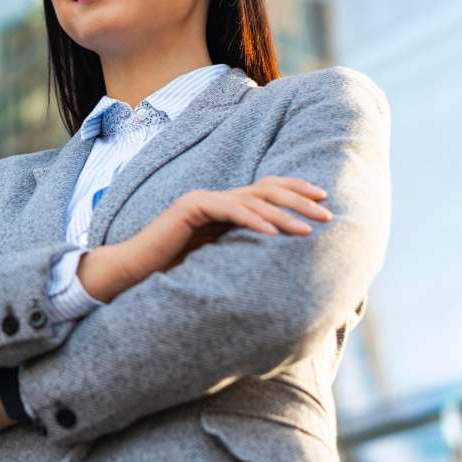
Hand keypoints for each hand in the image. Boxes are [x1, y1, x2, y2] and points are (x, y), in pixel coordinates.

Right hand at [116, 176, 333, 287]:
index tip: (324, 200)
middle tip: (327, 213)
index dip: (296, 190)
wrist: (134, 271)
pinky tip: (272, 232)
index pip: (267, 190)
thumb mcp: (220, 260)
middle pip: (266, 189)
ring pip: (252, 199)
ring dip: (283, 214)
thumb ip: (244, 251)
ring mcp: (203, 199)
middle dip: (300, 200)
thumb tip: (282, 263)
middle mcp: (217, 197)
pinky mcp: (190, 207)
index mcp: (225, 207)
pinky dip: (252, 220)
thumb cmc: (175, 272)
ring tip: (306, 229)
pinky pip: (228, 209)